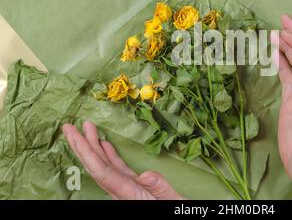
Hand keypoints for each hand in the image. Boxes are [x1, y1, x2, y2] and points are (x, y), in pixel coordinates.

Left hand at [62, 121, 182, 199]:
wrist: (176, 215)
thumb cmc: (175, 210)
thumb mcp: (170, 200)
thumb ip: (159, 187)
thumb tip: (145, 174)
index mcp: (128, 192)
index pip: (101, 171)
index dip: (86, 151)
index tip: (75, 135)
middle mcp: (121, 189)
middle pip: (95, 166)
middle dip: (81, 146)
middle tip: (68, 127)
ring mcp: (125, 187)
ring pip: (103, 165)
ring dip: (93, 145)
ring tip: (86, 128)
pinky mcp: (132, 185)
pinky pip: (115, 168)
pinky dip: (108, 154)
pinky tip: (104, 143)